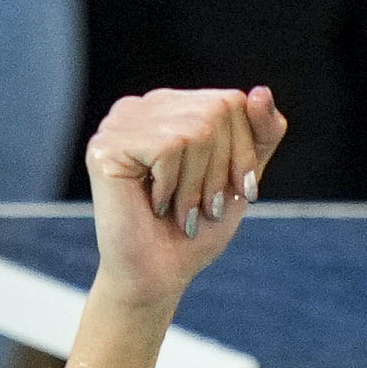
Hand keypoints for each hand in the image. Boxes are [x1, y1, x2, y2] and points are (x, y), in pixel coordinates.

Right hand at [87, 84, 288, 309]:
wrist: (159, 275)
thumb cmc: (197, 227)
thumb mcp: (242, 175)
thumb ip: (260, 133)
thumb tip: (260, 91)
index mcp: (171, 106)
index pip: (231, 101)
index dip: (243, 152)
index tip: (232, 191)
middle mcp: (142, 106)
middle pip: (215, 111)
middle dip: (221, 169)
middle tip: (205, 206)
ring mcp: (119, 123)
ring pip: (195, 130)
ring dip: (198, 184)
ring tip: (182, 211)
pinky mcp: (105, 146)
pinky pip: (169, 146)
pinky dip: (174, 185)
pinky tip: (156, 204)